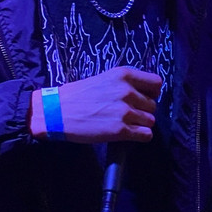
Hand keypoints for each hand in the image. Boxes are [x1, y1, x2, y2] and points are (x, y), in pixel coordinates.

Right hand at [29, 67, 162, 142]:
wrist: (54, 113)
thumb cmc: (78, 95)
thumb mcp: (105, 78)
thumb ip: (126, 83)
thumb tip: (148, 93)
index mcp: (124, 75)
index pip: (156, 83)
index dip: (152, 93)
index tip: (144, 98)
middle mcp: (127, 91)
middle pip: (153, 105)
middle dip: (143, 110)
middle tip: (127, 114)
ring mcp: (125, 111)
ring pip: (150, 120)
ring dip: (141, 124)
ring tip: (125, 124)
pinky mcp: (120, 130)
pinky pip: (146, 135)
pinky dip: (141, 136)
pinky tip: (129, 134)